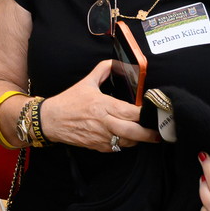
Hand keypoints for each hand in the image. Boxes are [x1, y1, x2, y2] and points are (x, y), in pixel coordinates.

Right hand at [36, 60, 159, 151]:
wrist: (51, 121)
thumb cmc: (69, 102)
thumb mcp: (86, 82)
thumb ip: (102, 70)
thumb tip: (115, 62)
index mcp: (103, 105)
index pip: (130, 112)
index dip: (144, 114)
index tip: (151, 111)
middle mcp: (104, 123)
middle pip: (133, 132)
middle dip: (149, 134)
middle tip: (159, 132)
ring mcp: (101, 137)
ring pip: (127, 143)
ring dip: (138, 139)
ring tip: (144, 133)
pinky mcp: (97, 146)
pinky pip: (117, 148)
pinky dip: (125, 143)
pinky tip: (127, 137)